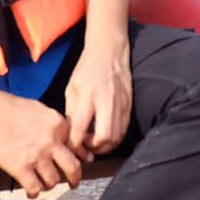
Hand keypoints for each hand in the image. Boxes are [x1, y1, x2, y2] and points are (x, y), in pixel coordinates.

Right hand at [0, 86, 82, 197]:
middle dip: (75, 178)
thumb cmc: (8, 107)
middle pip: (72, 167)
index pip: (76, 145)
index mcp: (57, 125)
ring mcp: (37, 157)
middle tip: (74, 183)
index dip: (79, 156)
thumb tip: (60, 135)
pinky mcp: (21, 168)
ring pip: (54, 181)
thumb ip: (53, 124)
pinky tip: (31, 191)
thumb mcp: (39, 109)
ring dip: (50, 185)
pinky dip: (34, 193)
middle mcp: (51, 142)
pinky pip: (35, 188)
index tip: (82, 161)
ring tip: (45, 184)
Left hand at [63, 37, 132, 157]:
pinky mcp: (129, 105)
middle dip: (93, 149)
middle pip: (104, 137)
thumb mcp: (72, 87)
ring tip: (95, 143)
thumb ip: (72, 112)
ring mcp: (121, 104)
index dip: (74, 143)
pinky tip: (106, 135)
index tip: (70, 147)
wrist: (110, 51)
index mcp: (88, 95)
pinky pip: (124, 129)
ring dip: (105, 146)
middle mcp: (106, 101)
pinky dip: (115, 138)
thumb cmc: (87, 68)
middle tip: (85, 147)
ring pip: (116, 137)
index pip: (80, 128)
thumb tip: (71, 134)